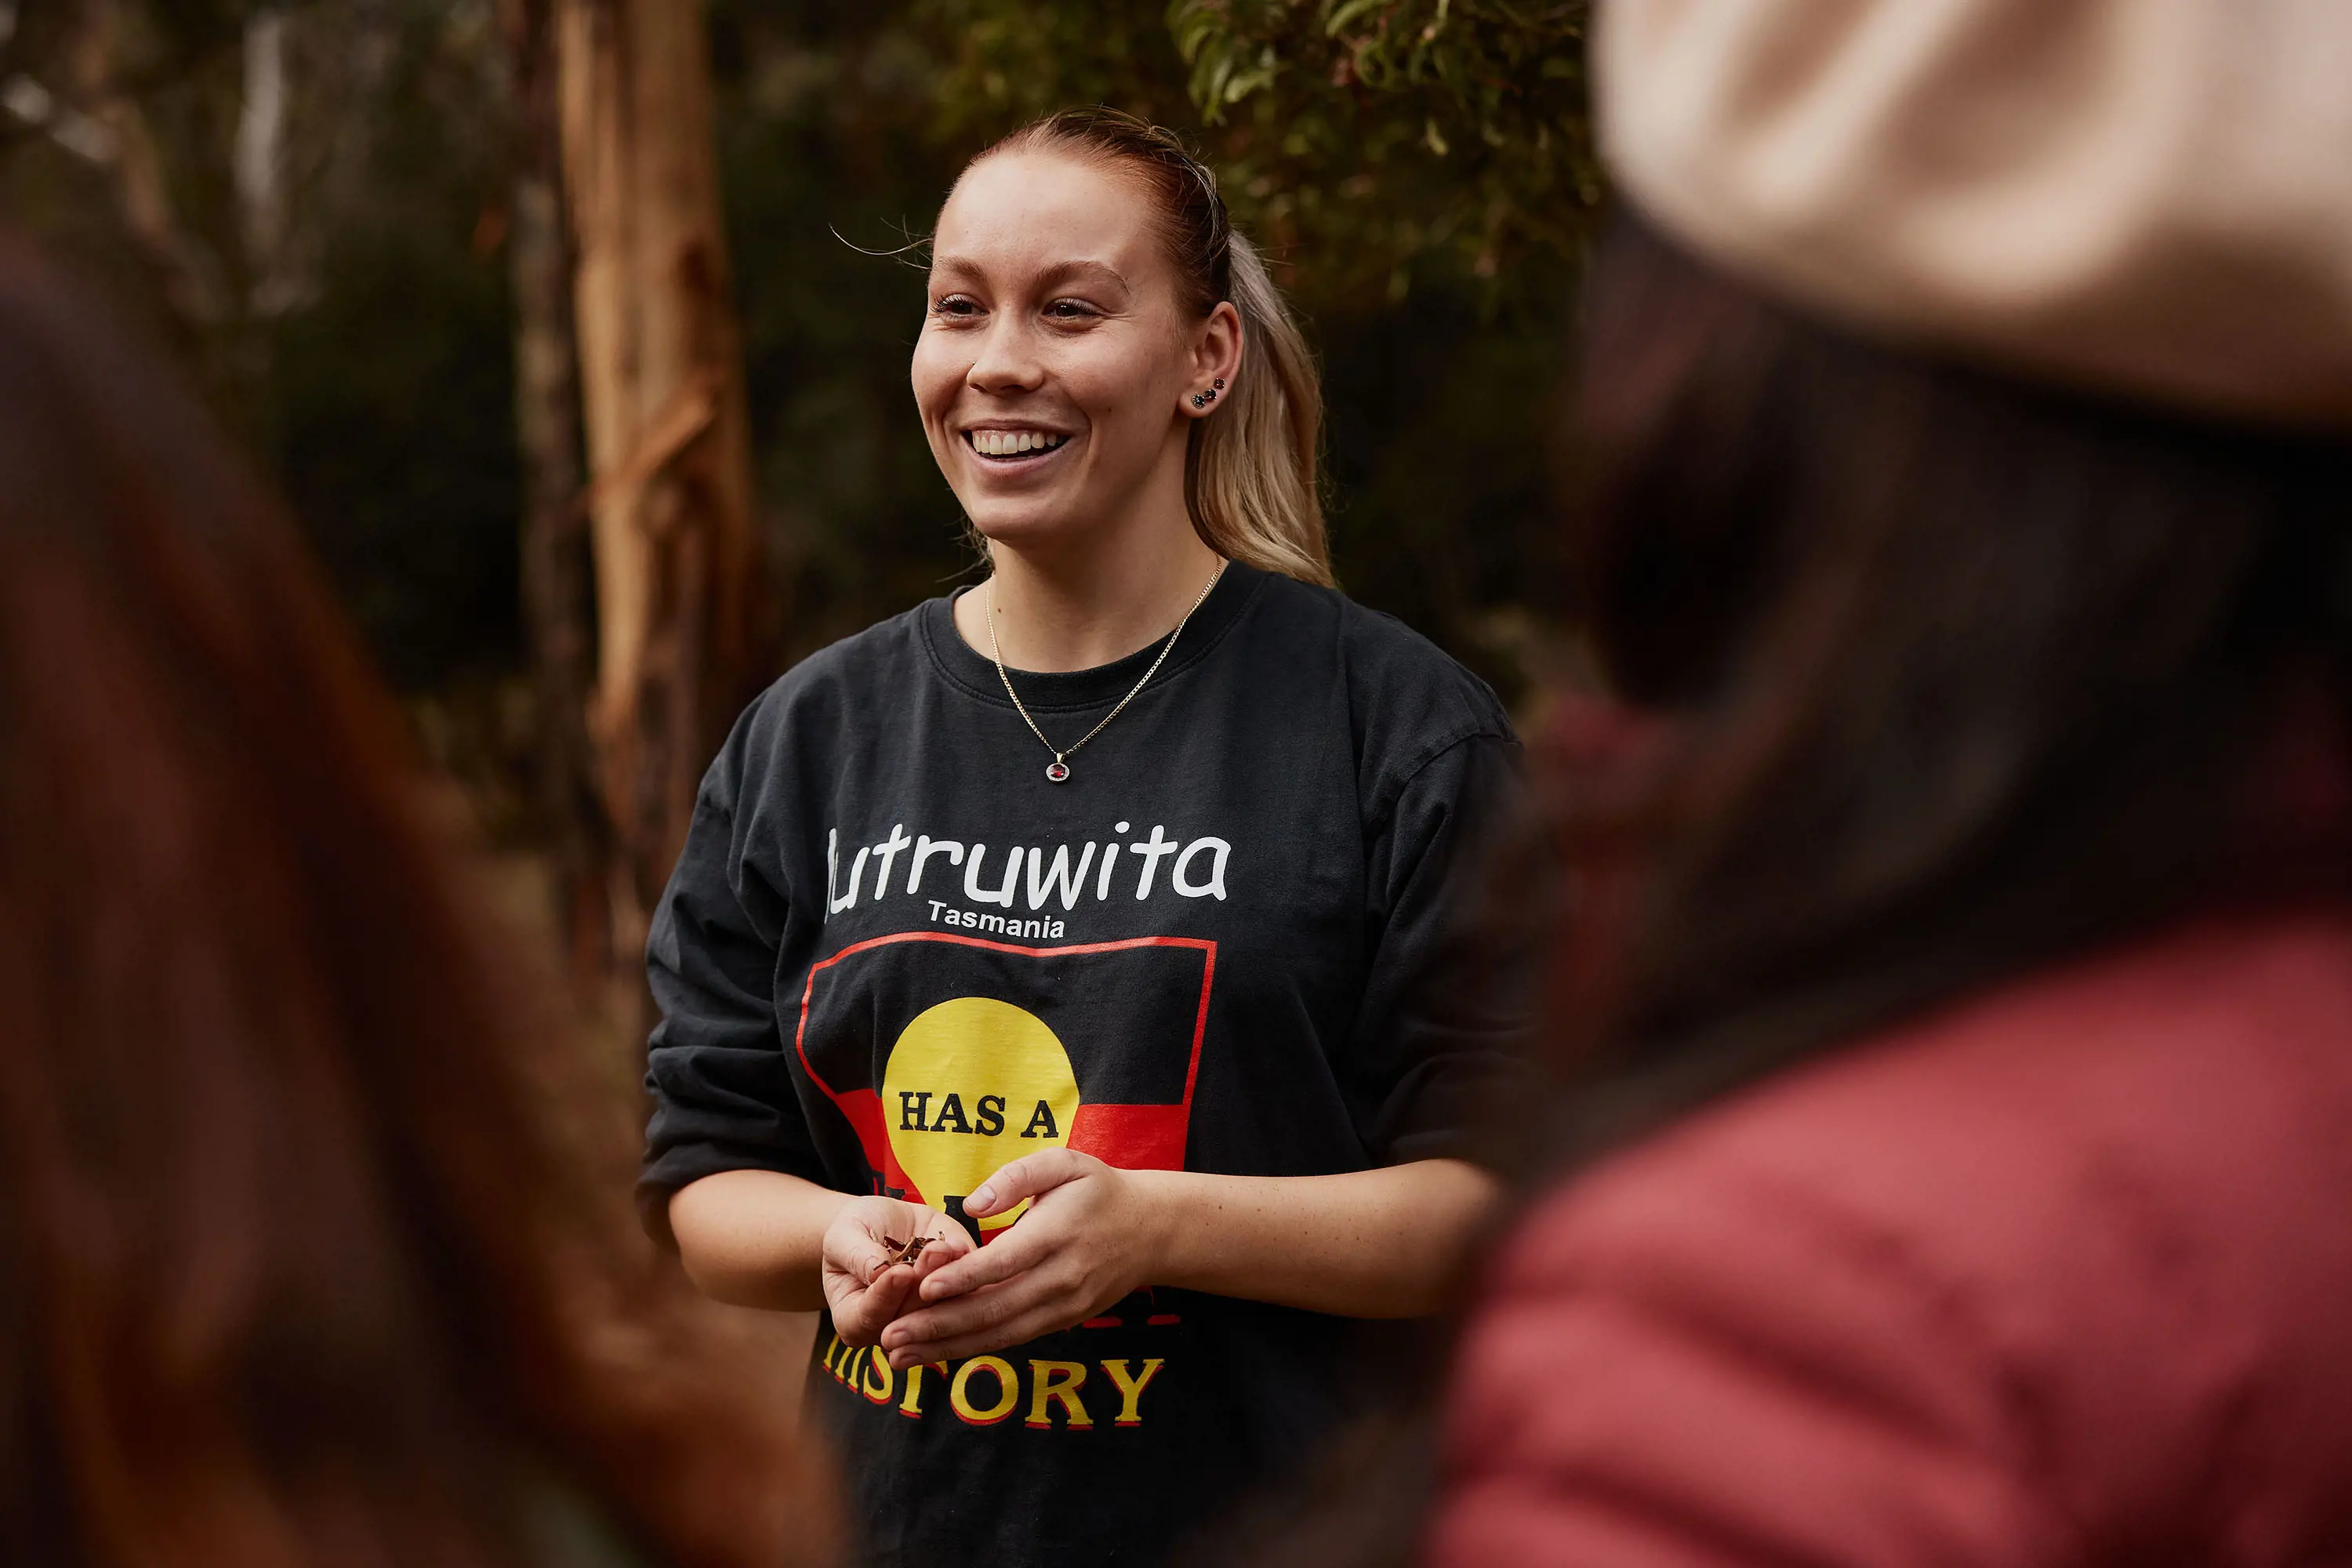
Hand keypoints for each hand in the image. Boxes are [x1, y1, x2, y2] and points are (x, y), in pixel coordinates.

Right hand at [821, 1196, 971, 1346]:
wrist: (884, 1223)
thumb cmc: (854, 1233)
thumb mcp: (844, 1236)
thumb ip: (856, 1254)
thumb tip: (876, 1270)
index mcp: (853, 1320)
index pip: (868, 1317)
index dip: (885, 1296)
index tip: (899, 1273)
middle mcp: (892, 1325)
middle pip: (910, 1316)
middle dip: (922, 1286)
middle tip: (931, 1254)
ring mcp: (925, 1313)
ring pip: (940, 1306)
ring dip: (946, 1278)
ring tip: (945, 1247)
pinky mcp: (954, 1293)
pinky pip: (963, 1288)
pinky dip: (963, 1268)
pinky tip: (959, 1246)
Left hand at [878, 1149, 1163, 1367]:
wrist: (1151, 1231)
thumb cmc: (1098, 1190)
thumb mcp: (1064, 1163)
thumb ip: (1015, 1177)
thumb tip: (971, 1206)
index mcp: (1057, 1234)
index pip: (1004, 1262)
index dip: (962, 1278)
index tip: (922, 1288)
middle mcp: (1061, 1278)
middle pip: (995, 1308)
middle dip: (939, 1325)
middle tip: (890, 1335)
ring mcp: (1063, 1306)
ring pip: (1000, 1333)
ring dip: (948, 1347)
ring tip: (900, 1355)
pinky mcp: (1062, 1321)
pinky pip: (1013, 1338)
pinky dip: (974, 1349)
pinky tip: (937, 1353)